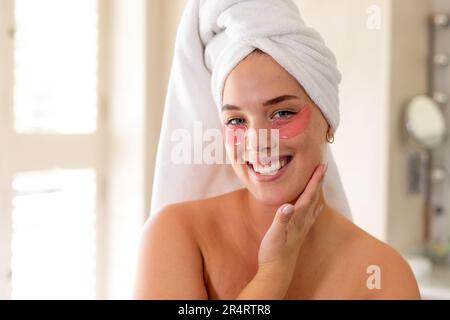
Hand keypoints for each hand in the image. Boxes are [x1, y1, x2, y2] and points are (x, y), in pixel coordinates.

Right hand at [257, 163, 326, 277]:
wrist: (276, 271)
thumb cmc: (273, 253)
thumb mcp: (274, 236)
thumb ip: (281, 220)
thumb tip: (288, 206)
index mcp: (297, 219)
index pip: (308, 196)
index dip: (314, 181)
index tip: (320, 166)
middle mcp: (303, 222)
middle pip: (314, 197)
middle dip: (318, 182)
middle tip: (322, 166)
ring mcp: (302, 227)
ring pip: (314, 205)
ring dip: (317, 191)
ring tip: (319, 180)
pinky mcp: (299, 231)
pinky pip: (310, 213)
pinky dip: (313, 203)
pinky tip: (314, 204)